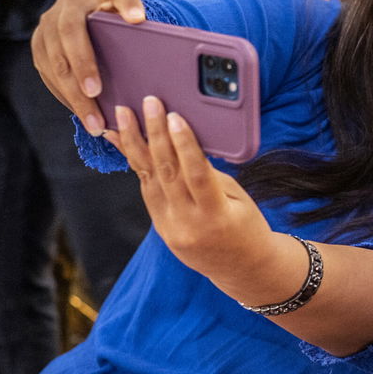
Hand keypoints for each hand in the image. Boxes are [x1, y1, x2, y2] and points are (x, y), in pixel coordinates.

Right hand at [31, 0, 145, 133]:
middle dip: (82, 65)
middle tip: (96, 93)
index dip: (127, 4)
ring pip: (55, 60)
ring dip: (73, 93)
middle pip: (71, 34)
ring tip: (92, 120)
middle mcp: (68, 7)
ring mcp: (48, 27)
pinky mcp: (39, 47)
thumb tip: (143, 27)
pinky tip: (82, 113)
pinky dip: (65, 96)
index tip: (138, 19)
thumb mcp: (131, 19)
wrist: (89, 21)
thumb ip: (142, 23)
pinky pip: (48, 74)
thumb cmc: (119, 27)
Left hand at [112, 95, 276, 284]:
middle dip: (155, 134)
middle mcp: (188, 223)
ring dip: (135, 144)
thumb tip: (184, 145)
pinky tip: (126, 143)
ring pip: (148, 179)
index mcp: (216, 216)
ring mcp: (170, 227)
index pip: (196, 174)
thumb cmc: (248, 227)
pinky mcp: (160, 227)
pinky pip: (147, 190)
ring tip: (124, 117)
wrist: (242, 268)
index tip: (174, 116)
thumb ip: (211, 175)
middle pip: (167, 172)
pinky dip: (137, 163)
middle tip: (148, 105)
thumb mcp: (238, 199)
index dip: (184, 144)